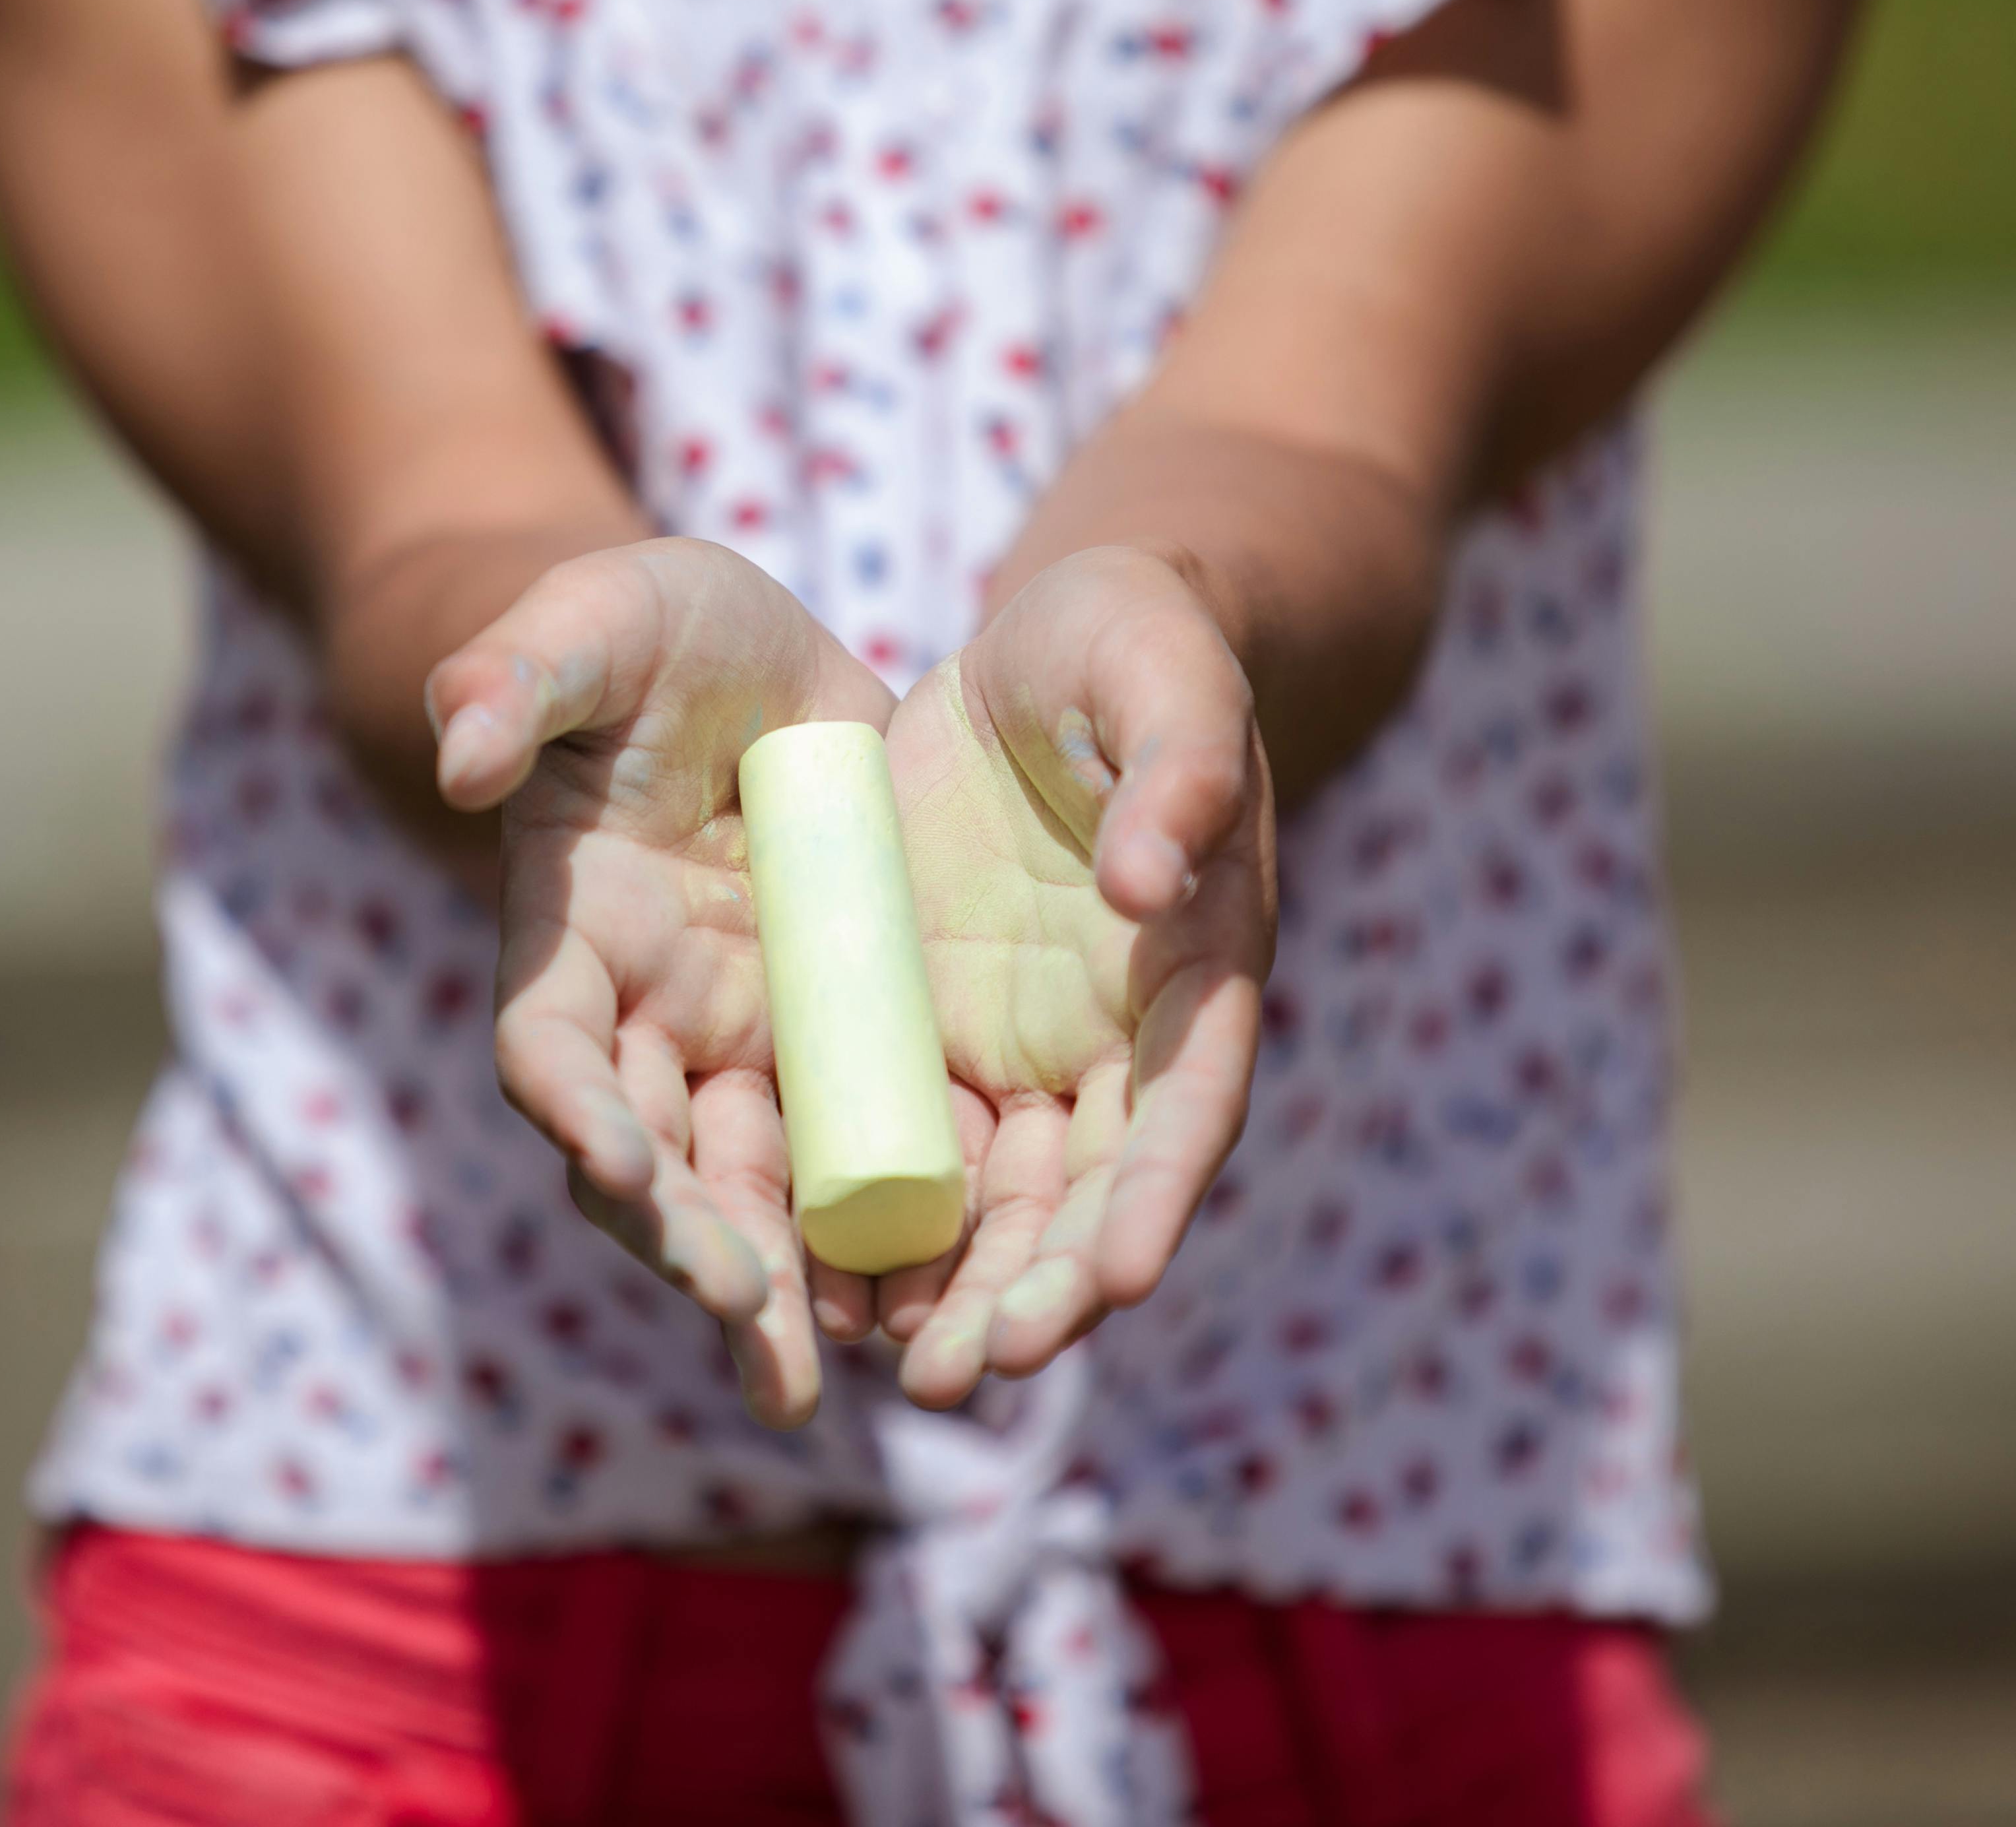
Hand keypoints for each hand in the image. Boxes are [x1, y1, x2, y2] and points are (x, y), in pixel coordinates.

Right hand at [427, 538, 892, 1426]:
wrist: (757, 659)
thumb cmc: (651, 628)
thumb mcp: (596, 616)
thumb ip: (519, 672)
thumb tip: (456, 749)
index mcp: (571, 934)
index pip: (551, 1050)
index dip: (574, 1110)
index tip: (618, 1165)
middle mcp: (646, 1019)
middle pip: (648, 1162)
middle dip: (687, 1245)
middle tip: (750, 1320)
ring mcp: (739, 1044)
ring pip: (746, 1193)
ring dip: (772, 1292)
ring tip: (812, 1383)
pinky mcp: (835, 1046)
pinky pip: (853, 1157)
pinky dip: (876, 1237)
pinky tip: (924, 1309)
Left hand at [867, 546, 1277, 1409]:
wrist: (1042, 643)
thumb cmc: (1132, 643)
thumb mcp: (1160, 671)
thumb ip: (1177, 765)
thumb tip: (1146, 883)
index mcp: (1200, 972)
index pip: (1186, 1109)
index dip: (1153, 1200)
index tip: (1110, 1284)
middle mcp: (1113, 1041)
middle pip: (1085, 1195)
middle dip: (1034, 1292)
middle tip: (969, 1373)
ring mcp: (1016, 1045)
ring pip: (992, 1201)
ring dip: (951, 1292)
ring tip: (892, 1370)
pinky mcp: (924, 1029)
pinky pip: (898, 1145)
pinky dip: (870, 1221)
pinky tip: (815, 1290)